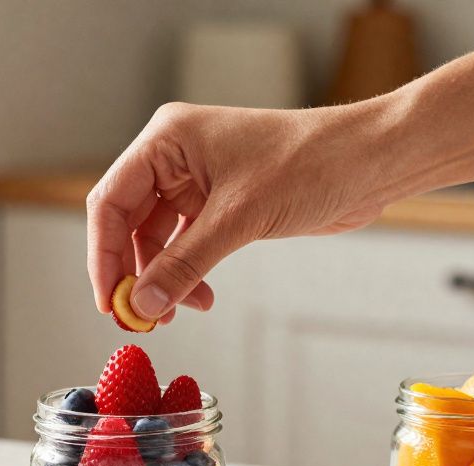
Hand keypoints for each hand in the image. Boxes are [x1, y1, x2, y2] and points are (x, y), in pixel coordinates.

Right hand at [86, 102, 387, 322]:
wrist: (369, 162)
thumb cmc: (311, 163)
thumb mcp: (239, 218)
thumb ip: (184, 263)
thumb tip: (141, 304)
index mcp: (167, 139)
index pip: (111, 201)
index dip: (104, 255)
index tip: (108, 300)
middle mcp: (175, 157)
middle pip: (128, 223)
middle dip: (133, 272)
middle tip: (136, 318)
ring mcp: (196, 180)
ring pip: (157, 240)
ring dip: (162, 279)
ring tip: (172, 314)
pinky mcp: (220, 204)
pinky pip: (185, 245)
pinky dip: (187, 274)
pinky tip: (200, 298)